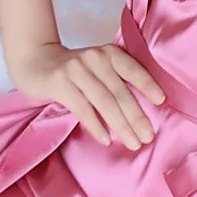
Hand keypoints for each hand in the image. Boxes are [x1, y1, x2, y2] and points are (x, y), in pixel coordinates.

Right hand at [11, 43, 164, 149]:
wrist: (35, 59)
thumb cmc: (74, 69)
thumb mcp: (98, 66)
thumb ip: (116, 80)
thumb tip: (142, 111)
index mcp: (110, 53)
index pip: (133, 70)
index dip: (148, 85)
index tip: (162, 101)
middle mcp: (96, 58)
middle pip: (121, 92)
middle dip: (137, 117)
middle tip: (148, 137)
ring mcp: (76, 70)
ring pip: (104, 102)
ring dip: (121, 126)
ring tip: (133, 142)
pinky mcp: (60, 83)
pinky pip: (83, 108)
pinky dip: (96, 126)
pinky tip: (106, 139)